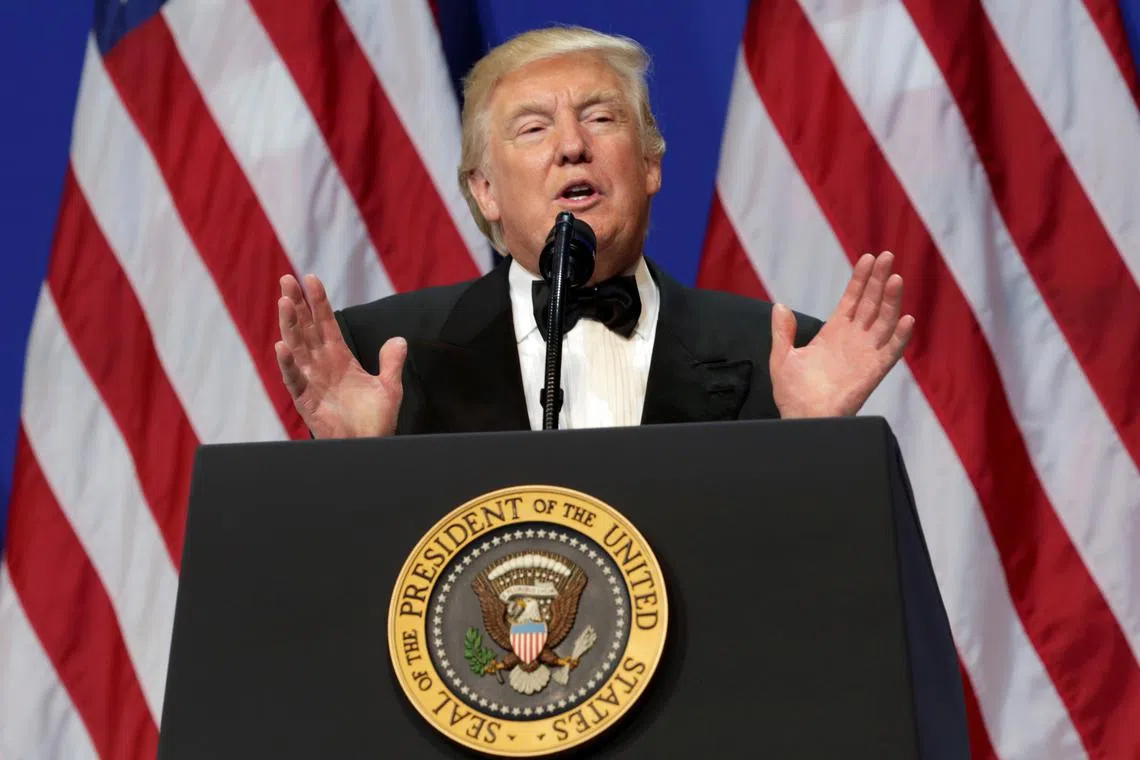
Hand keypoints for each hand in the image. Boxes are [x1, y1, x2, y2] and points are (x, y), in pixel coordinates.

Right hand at [274, 274, 406, 437]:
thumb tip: (399, 339)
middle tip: (287, 278)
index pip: (326, 323)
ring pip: (297, 348)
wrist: (369, 447)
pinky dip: (287, 364)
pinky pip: (294, 380)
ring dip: (290, 325)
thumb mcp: (389, 387)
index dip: (318, 301)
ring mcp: (312, 381)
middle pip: (306, 329)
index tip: (311, 278)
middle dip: (297, 304)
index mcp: (340, 358)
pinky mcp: (306, 401)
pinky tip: (281, 346)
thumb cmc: (375, 421)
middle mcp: (322, 365)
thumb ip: (391, 363)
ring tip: (284, 302)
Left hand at [770, 251, 913, 417]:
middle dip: (879, 280)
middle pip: (871, 303)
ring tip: (895, 278)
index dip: (860, 279)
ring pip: (883, 321)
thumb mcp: (782, 358)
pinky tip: (906, 319)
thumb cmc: (792, 394)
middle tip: (887, 256)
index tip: (868, 257)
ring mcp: (865, 354)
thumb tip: (779, 305)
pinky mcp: (873, 372)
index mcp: (834, 333)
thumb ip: (782, 332)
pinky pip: (891, 352)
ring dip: (891, 301)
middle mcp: (853, 340)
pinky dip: (900, 337)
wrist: (801, 421)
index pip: (852, 300)